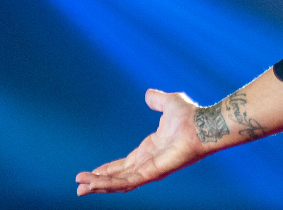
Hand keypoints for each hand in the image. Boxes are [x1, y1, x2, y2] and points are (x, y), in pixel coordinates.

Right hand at [76, 89, 206, 194]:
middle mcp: (149, 162)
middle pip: (118, 177)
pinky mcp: (152, 173)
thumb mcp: (169, 103)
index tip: (90, 173)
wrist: (204, 124)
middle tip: (79, 186)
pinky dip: (108, 184)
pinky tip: (92, 185)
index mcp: (150, 150)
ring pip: (119, 183)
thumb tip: (148, 93)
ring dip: (99, 185)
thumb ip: (157, 100)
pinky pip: (127, 182)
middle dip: (98, 182)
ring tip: (80, 188)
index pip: (124, 164)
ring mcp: (150, 170)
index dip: (106, 169)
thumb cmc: (192, 115)